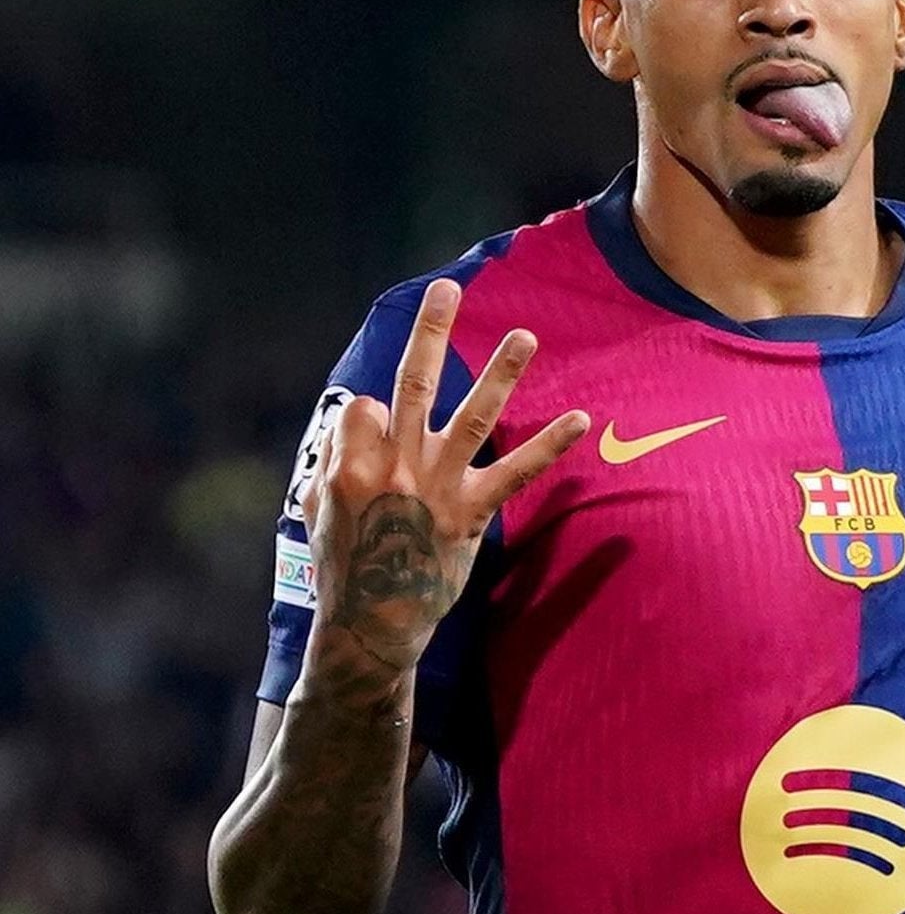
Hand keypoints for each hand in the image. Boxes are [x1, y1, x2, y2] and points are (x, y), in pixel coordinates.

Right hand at [302, 278, 588, 674]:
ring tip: (526, 335)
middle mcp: (396, 467)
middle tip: (448, 287)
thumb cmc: (342, 564)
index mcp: (349, 463)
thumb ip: (335, 457)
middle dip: (431, 332)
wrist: (371, 625)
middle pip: (413, 384)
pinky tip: (581, 418)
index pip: (368, 404)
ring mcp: (438, 488)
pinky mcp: (473, 513)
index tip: (376, 431)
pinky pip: (516, 473)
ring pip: (472, 417)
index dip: (372, 413)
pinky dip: (549, 445)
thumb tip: (356, 418)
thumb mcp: (316, 507)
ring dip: (501, 374)